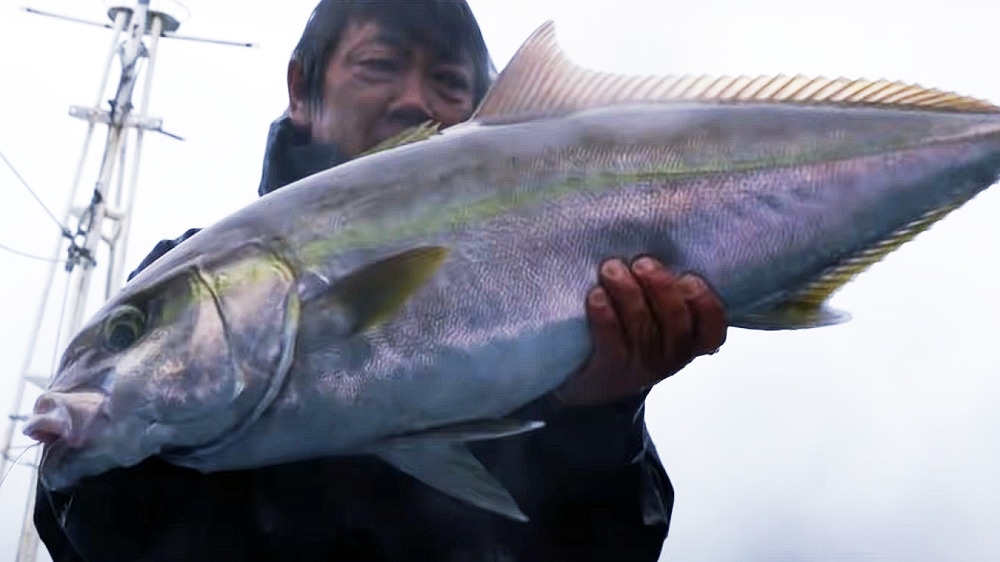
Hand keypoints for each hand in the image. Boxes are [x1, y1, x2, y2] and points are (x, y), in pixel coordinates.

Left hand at [554, 256, 727, 405]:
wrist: (587, 378)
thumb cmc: (627, 331)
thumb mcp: (655, 314)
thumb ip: (665, 287)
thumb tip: (668, 225)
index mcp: (689, 341)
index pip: (713, 330)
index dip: (706, 306)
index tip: (690, 278)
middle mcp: (670, 357)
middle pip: (676, 325)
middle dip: (661, 289)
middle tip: (643, 262)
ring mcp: (640, 367)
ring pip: (643, 331)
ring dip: (628, 295)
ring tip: (611, 269)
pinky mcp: (609, 371)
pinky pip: (612, 344)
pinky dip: (605, 317)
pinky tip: (596, 295)